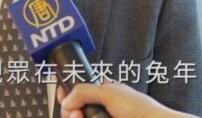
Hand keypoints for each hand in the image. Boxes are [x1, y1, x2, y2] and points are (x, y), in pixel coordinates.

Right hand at [57, 82, 198, 117]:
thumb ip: (84, 91)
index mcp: (100, 89)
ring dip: (74, 117)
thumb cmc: (139, 108)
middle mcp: (97, 105)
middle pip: (72, 106)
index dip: (66, 92)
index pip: (76, 88)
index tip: (62, 95)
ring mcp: (99, 117)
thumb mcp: (109, 93)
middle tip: (76, 112)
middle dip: (69, 109)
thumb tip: (67, 99)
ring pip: (76, 117)